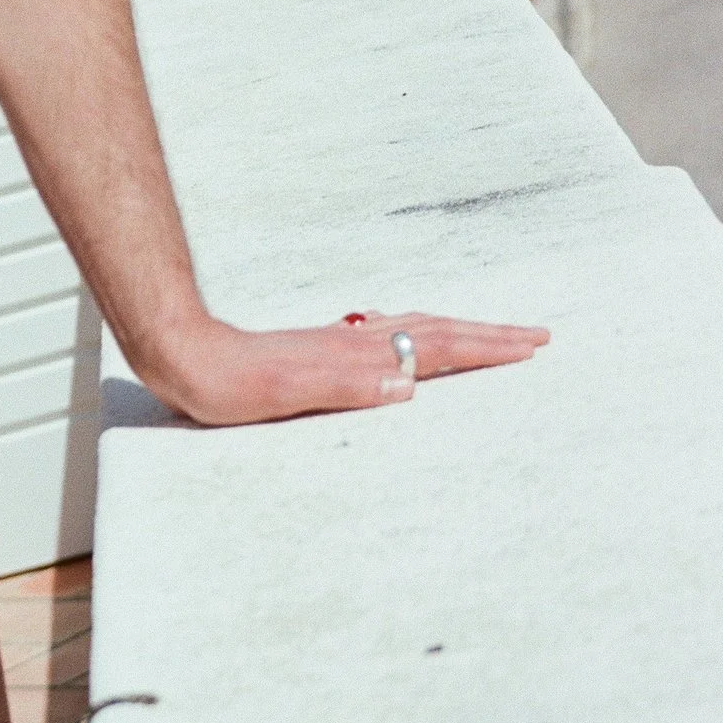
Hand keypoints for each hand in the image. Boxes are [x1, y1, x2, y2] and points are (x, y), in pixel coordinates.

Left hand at [146, 309, 550, 427]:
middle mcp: (354, 345)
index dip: (485, 347)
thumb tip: (406, 385)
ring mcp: (339, 345)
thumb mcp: (286, 391)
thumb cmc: (229, 383)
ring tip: (491, 336)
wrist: (185, 356)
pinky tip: (410, 345)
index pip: (435, 347)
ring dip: (459, 333)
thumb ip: (345, 387)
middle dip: (488, 335)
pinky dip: (418, 338)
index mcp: (356, 356)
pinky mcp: (321, 351)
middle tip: (537, 336)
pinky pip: (387, 339)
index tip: (531, 345)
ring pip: (413, 331)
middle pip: (435, 332)